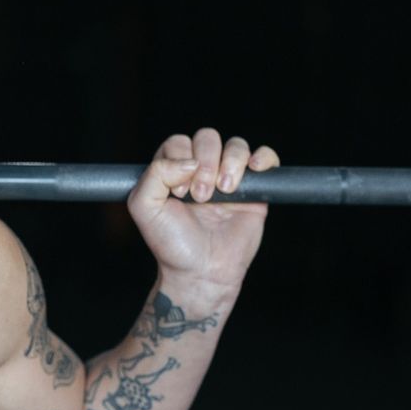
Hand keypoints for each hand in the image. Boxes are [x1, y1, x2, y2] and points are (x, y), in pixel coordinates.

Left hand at [126, 128, 280, 291]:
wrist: (202, 271)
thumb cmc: (172, 242)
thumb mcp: (144, 207)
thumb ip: (155, 174)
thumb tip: (189, 160)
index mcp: (173, 170)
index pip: (178, 142)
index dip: (179, 160)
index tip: (179, 192)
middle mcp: (200, 170)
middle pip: (207, 138)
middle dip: (205, 163)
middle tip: (200, 196)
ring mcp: (228, 178)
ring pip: (236, 145)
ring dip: (230, 164)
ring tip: (223, 193)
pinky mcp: (255, 190)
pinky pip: (266, 158)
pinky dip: (263, 157)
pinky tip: (254, 169)